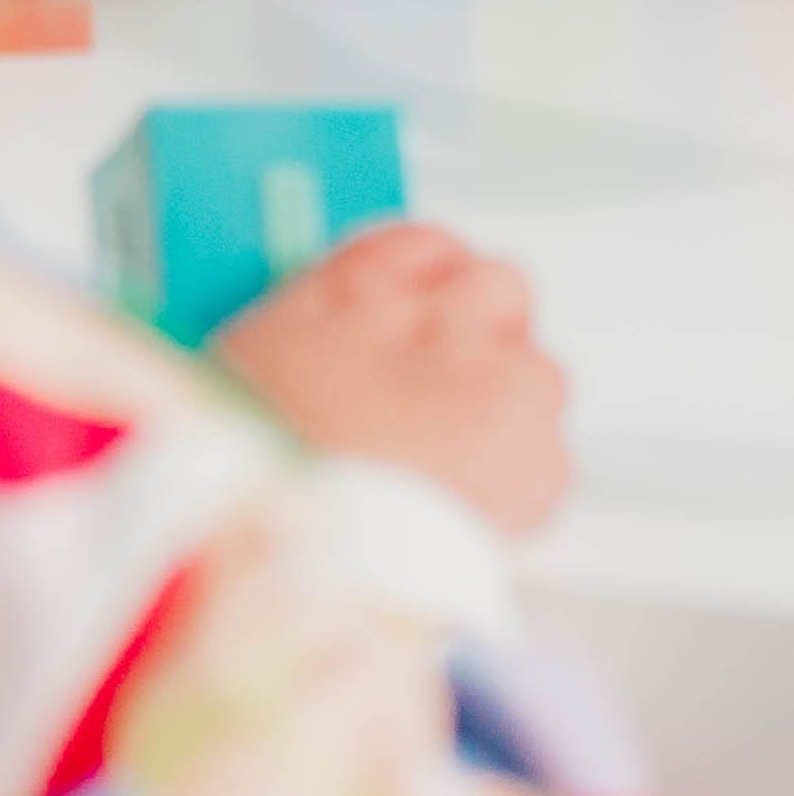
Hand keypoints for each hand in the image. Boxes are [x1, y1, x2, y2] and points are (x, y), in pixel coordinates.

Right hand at [213, 222, 572, 538]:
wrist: (289, 549)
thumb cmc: (247, 469)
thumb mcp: (243, 369)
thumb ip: (311, 336)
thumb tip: (334, 347)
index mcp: (352, 291)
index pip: (423, 246)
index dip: (427, 280)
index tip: (420, 309)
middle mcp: (433, 320)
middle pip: (497, 289)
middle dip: (480, 331)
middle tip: (440, 386)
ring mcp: (495, 382)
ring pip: (537, 371)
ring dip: (506, 405)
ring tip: (450, 460)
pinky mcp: (538, 457)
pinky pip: (552, 457)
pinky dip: (522, 482)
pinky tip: (469, 506)